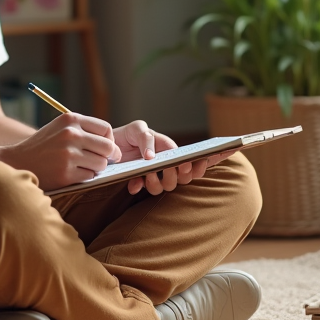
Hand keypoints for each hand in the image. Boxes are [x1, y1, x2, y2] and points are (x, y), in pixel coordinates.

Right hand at [3, 112, 120, 189]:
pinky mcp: (66, 173)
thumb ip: (82, 129)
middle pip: (108, 147)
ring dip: (96, 168)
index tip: (105, 147)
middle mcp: (71, 134)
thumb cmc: (43, 145)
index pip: (106, 129)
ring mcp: (68, 154)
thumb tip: (111, 141)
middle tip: (103, 161)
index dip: (109, 140)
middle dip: (109, 156)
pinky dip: (85, 177)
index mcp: (70, 119)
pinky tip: (73, 173)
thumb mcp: (59, 127)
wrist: (17, 161)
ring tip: (83, 166)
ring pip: (101, 164)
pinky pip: (89, 176)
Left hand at [112, 121, 235, 195]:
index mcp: (175, 152)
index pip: (201, 159)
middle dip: (181, 174)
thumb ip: (149, 139)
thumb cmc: (128, 135)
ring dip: (158, 182)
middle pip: (186, 177)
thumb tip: (154, 159)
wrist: (106, 145)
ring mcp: (155, 176)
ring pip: (166, 187)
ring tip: (147, 174)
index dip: (213, 159)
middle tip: (172, 167)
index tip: (210, 158)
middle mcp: (169, 167)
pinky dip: (138, 186)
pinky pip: (143, 190)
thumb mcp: (139, 129)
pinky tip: (133, 185)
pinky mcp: (139, 183)